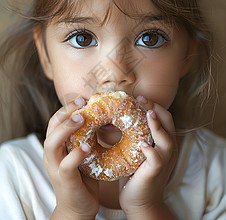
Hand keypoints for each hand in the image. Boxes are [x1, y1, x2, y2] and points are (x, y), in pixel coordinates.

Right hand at [43, 98, 98, 219]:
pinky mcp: (64, 180)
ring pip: (52, 142)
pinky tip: (88, 147)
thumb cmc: (83, 176)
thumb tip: (104, 117)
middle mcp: (52, 153)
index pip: (57, 120)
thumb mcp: (84, 152)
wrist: (78, 206)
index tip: (82, 98)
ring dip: (67, 128)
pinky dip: (76, 154)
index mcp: (57, 144)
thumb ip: (87, 137)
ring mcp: (55, 166)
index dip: (68, 107)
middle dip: (66, 111)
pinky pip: (66, 165)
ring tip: (82, 118)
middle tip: (82, 102)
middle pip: (52, 126)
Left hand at [119, 98, 177, 217]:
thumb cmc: (135, 173)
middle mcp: (167, 148)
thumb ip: (133, 136)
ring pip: (166, 139)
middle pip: (168, 122)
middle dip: (155, 108)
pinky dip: (151, 150)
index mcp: (163, 141)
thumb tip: (113, 119)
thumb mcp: (136, 150)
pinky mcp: (156, 172)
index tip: (139, 97)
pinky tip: (142, 144)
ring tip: (148, 114)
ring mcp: (164, 160)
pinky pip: (157, 159)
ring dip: (157, 125)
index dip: (153, 105)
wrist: (140, 200)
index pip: (164, 117)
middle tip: (140, 98)